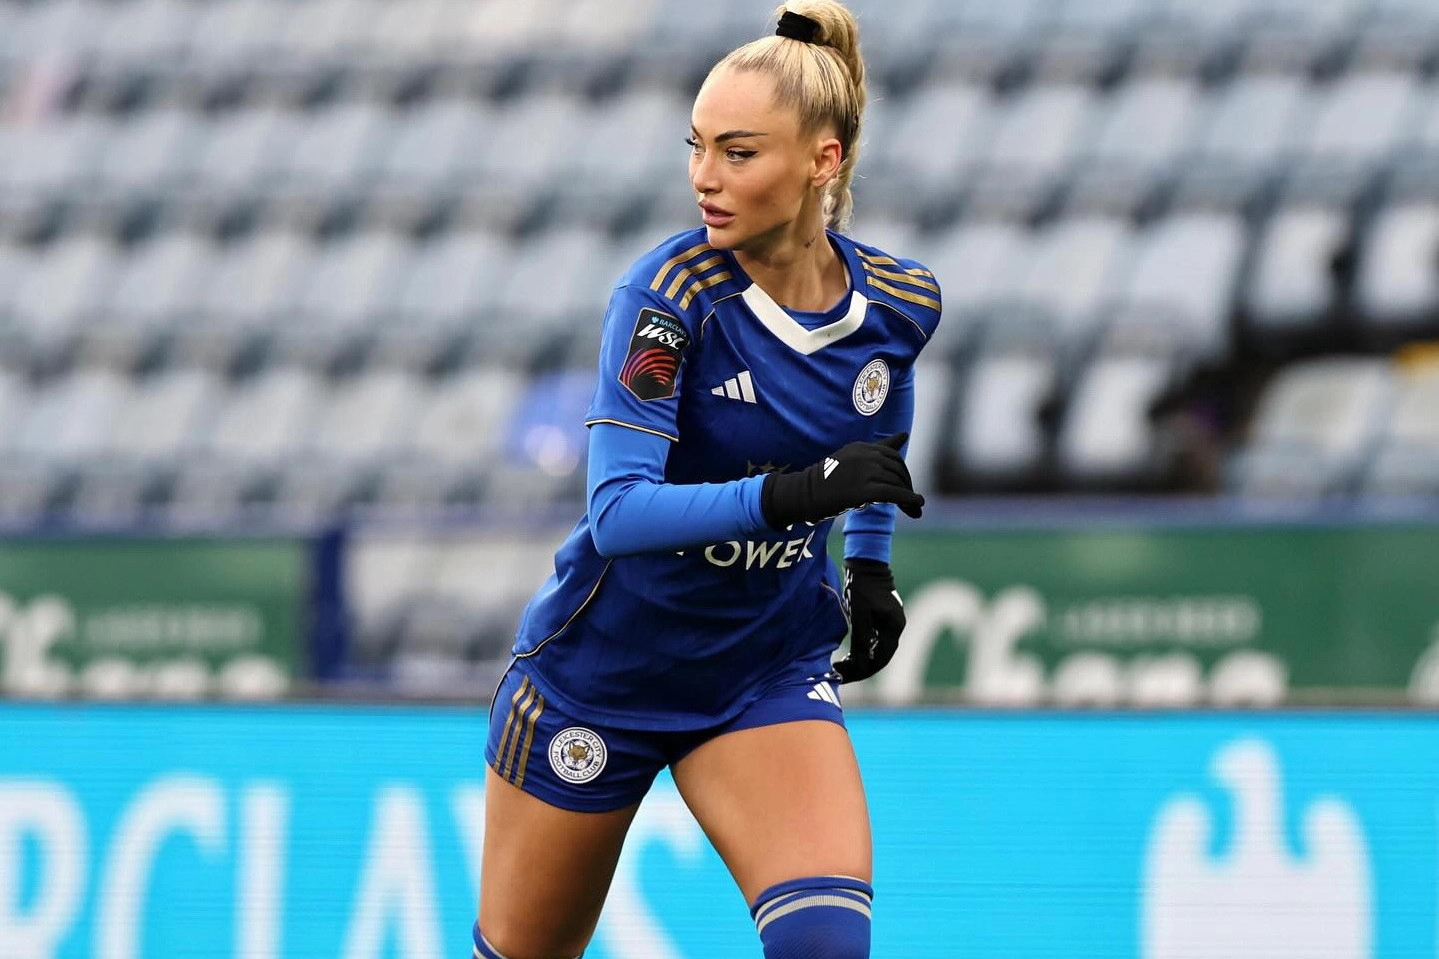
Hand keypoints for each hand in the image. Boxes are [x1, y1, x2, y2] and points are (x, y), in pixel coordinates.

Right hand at [760, 433, 923, 529]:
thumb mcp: (853, 458)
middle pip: (897, 470)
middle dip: (907, 485)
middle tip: (912, 501)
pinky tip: (916, 507)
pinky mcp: (862, 490)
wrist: (804, 494)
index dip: (903, 473)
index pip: (893, 457)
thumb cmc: (828, 479)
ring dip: (909, 496)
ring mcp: (863, 472)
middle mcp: (864, 456)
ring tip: (915, 508)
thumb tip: (905, 434)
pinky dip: (908, 500)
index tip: (906, 487)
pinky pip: (892, 494)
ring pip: (896, 483)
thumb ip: (880, 448)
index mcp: (862, 447)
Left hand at [833, 559, 904, 683]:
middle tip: (840, 674)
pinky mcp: (882, 619)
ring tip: (842, 666)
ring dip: (861, 660)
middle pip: (881, 657)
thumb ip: (862, 640)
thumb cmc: (861, 587)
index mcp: (894, 627)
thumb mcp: (859, 615)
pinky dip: (863, 650)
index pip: (881, 658)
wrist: (865, 563)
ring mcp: (890, 623)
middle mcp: (896, 627)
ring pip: (877, 650)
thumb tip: (861, 664)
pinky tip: (849, 655)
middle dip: (861, 668)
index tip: (844, 675)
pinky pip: (875, 641)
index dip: (863, 670)